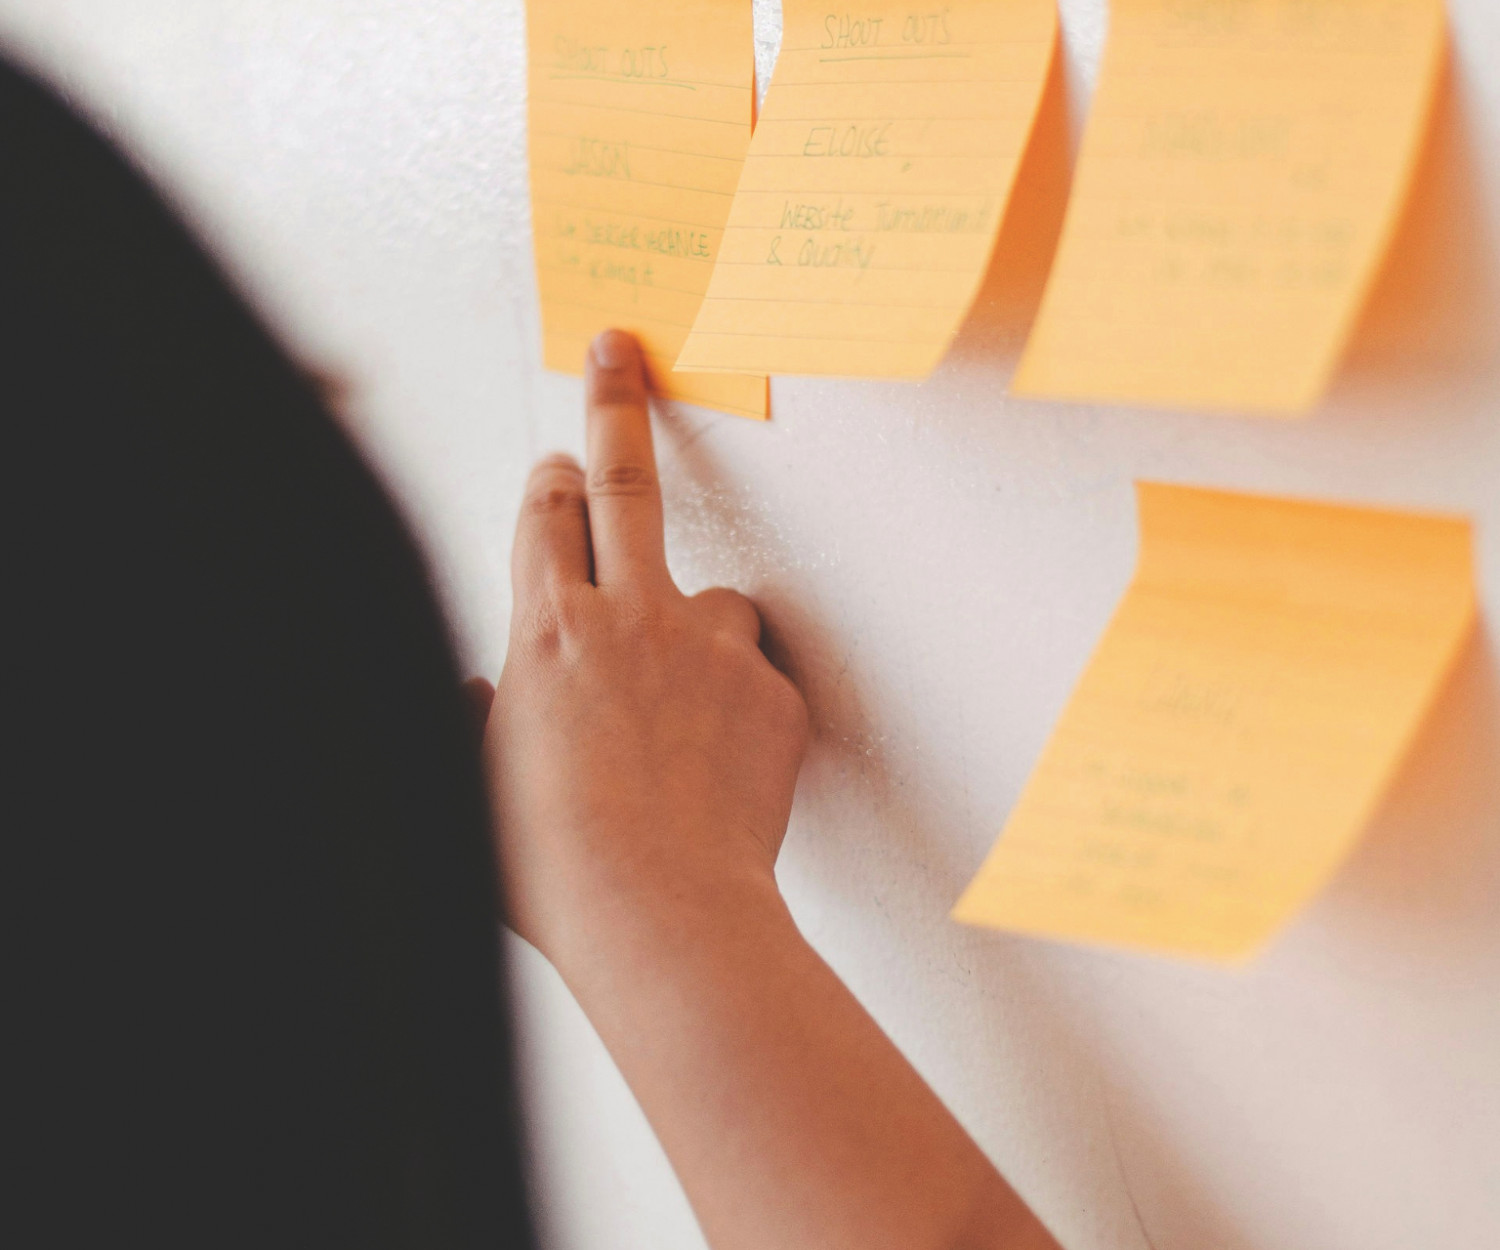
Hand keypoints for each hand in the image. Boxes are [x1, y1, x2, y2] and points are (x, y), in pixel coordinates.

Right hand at [477, 330, 807, 978]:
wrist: (659, 913)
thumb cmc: (553, 867)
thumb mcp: (474, 788)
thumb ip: (474, 721)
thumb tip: (477, 692)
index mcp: (548, 633)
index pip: (542, 518)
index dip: (547, 481)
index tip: (555, 458)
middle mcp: (629, 618)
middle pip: (622, 484)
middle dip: (616, 406)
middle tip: (622, 350)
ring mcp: (709, 648)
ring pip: (714, 596)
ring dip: (698, 622)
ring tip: (687, 697)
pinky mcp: (771, 692)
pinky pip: (757, 675)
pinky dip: (740, 700)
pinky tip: (723, 761)